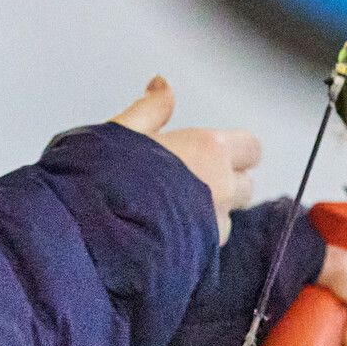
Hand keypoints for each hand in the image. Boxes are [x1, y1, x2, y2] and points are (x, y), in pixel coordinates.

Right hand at [109, 76, 259, 243]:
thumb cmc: (109, 180)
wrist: (96, 235)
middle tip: (190, 179)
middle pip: (245, 185)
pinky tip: (165, 235)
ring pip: (227, 219)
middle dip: (226, 182)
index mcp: (208, 150)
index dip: (234, 149)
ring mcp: (214, 228)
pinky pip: (208, 246)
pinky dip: (194, 240)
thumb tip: (162, 86)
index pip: (250, 147)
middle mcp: (221, 189)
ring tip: (172, 212)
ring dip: (210, 215)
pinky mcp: (202, 259)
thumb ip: (150, 109)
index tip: (212, 151)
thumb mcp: (123, 131)